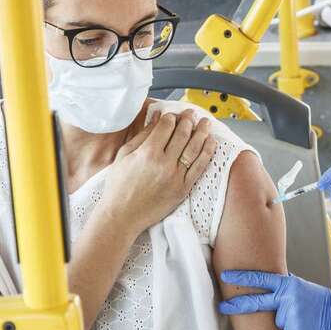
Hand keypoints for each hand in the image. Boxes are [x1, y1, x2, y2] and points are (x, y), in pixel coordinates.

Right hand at [101, 110, 216, 235]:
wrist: (123, 215)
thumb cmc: (119, 186)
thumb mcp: (125, 155)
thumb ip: (143, 134)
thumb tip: (156, 116)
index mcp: (147, 153)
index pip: (166, 127)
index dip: (171, 117)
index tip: (174, 114)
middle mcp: (164, 164)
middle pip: (182, 135)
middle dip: (189, 120)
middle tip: (192, 114)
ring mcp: (176, 177)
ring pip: (194, 149)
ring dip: (202, 133)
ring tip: (206, 123)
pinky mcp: (183, 189)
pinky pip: (200, 167)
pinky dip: (207, 153)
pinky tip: (211, 142)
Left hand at [218, 270, 330, 329]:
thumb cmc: (323, 302)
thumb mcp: (302, 287)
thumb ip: (285, 286)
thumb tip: (269, 282)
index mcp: (288, 284)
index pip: (260, 279)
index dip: (241, 278)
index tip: (226, 276)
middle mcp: (286, 297)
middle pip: (256, 302)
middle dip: (237, 305)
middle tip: (222, 307)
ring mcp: (289, 313)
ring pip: (275, 322)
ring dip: (285, 323)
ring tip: (302, 319)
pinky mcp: (293, 329)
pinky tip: (305, 328)